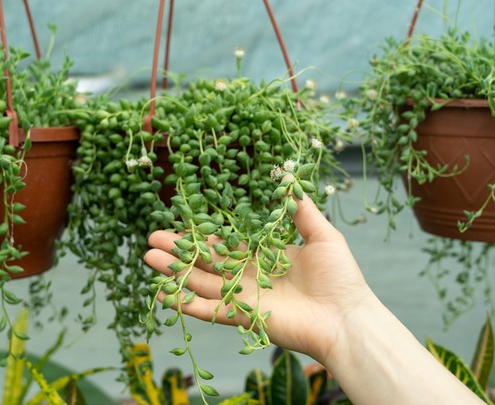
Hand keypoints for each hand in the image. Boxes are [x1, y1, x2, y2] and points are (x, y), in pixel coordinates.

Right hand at [144, 190, 368, 362]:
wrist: (346, 318)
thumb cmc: (340, 277)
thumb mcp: (322, 235)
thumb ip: (300, 209)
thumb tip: (288, 175)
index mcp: (265, 255)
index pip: (226, 242)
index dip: (203, 233)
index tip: (180, 220)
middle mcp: (250, 276)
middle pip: (207, 261)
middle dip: (180, 250)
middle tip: (152, 238)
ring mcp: (244, 297)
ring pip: (201, 282)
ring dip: (175, 271)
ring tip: (148, 257)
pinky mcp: (243, 317)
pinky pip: (208, 310)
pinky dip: (185, 304)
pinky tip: (162, 293)